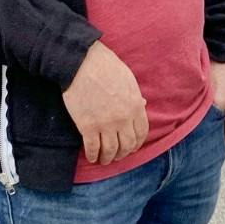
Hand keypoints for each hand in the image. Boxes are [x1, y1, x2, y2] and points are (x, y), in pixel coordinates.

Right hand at [63, 42, 147, 164]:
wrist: (81, 63)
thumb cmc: (106, 67)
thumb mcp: (128, 79)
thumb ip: (135, 96)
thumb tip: (142, 105)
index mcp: (135, 106)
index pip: (141, 132)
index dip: (137, 143)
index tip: (132, 147)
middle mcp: (123, 119)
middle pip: (127, 145)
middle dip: (123, 153)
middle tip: (117, 156)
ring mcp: (105, 124)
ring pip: (110, 150)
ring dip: (108, 158)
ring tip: (104, 160)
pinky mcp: (87, 126)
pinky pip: (92, 147)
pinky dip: (92, 155)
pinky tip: (91, 157)